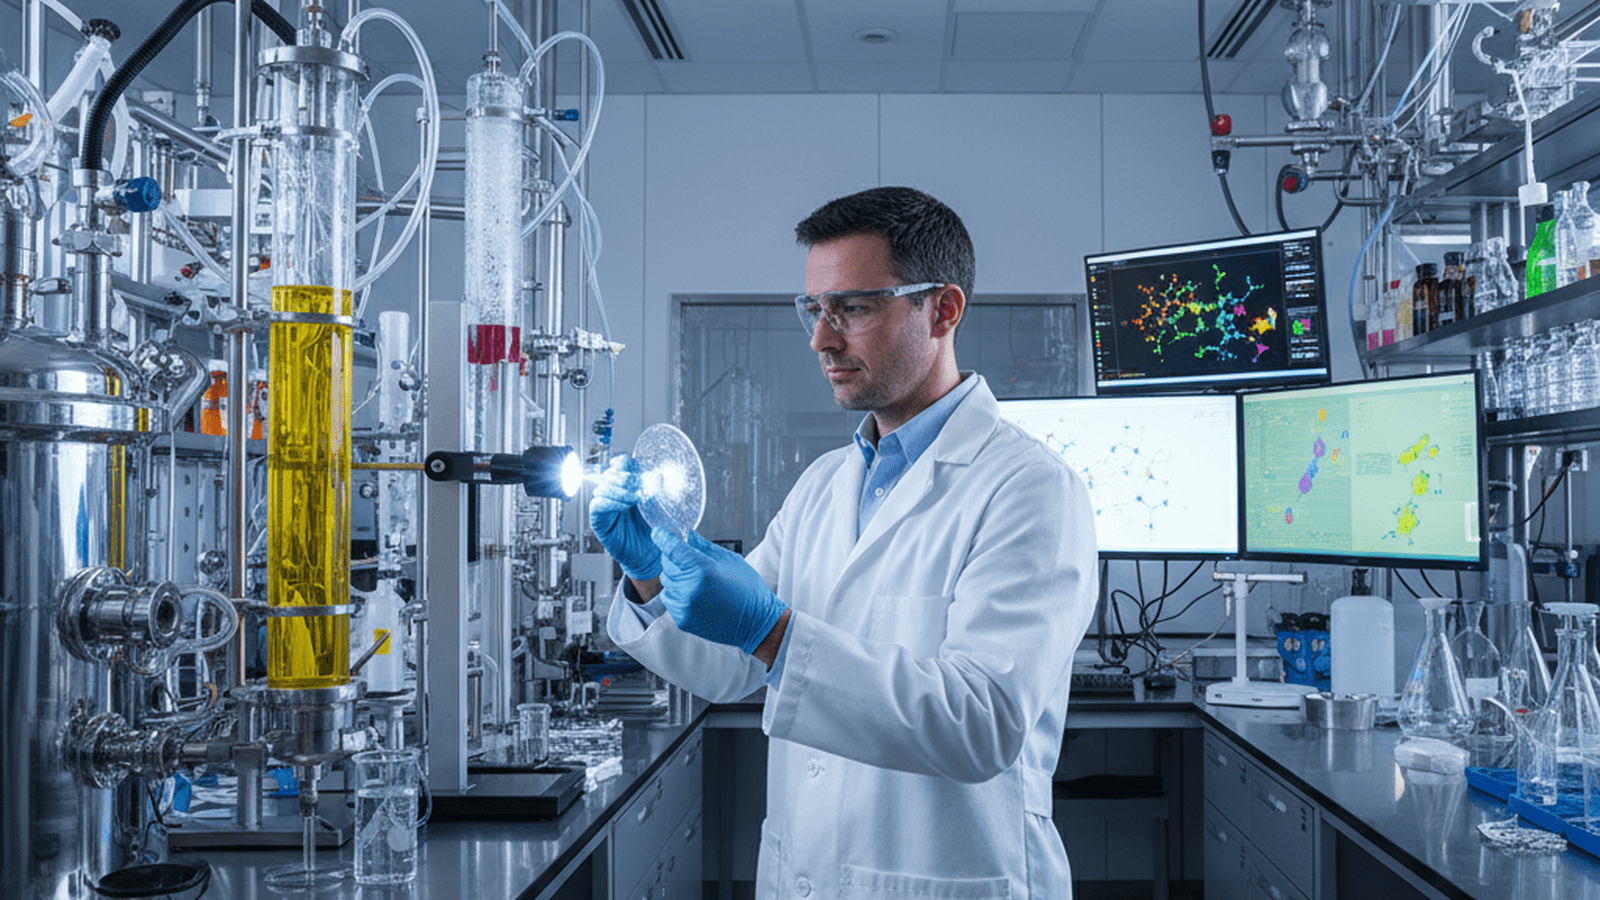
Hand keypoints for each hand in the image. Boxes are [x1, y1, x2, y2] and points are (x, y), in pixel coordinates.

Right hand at [588, 456, 660, 580]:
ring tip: (635, 499)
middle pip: (609, 474)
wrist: (652, 555)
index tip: (634, 467)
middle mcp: (615, 494)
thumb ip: (656, 490)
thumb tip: (657, 476)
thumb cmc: (655, 530)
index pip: (620, 465)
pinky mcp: (599, 521)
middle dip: (624, 477)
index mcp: (629, 485)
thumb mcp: (658, 506)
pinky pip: (597, 506)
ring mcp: (606, 506)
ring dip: (619, 490)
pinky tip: (624, 507)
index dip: (624, 463)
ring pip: (602, 487)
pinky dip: (610, 503)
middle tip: (638, 484)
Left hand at [652, 527, 786, 654]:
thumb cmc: (747, 589)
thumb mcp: (730, 560)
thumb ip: (704, 546)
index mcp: (703, 569)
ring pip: (667, 582)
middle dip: (675, 558)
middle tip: (692, 562)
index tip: (659, 532)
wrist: (755, 623)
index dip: (662, 537)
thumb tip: (687, 534)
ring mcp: (684, 606)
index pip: (671, 548)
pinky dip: (678, 594)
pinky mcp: (682, 620)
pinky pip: (670, 599)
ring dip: (677, 577)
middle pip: (666, 564)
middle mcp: (689, 588)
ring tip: (698, 582)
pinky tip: (697, 596)